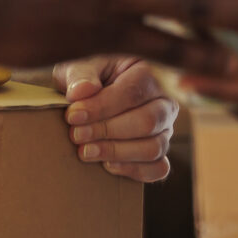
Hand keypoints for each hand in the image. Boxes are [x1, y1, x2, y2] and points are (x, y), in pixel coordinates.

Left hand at [58, 57, 178, 181]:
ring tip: (86, 151)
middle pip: (147, 122)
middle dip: (107, 131)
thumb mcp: (77, 68)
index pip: (131, 93)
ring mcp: (164, 130)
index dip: (101, 107)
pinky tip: (106, 164)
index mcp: (147, 73)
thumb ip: (79, 76)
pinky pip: (158, 168)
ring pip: (154, 147)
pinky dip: (133, 170)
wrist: (84, 98)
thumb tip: (82, 92)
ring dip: (117, 152)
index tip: (73, 116)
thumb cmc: (85, 78)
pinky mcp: (159, 154)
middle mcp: (163, 103)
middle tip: (76, 135)